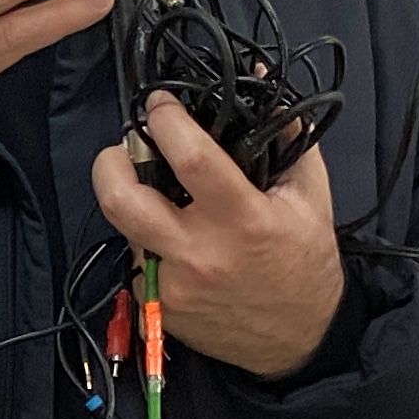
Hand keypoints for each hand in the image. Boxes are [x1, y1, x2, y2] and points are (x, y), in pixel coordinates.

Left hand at [88, 93, 346, 378]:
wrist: (301, 338)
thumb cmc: (305, 260)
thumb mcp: (310, 194)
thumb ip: (287, 135)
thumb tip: (263, 80)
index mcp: (242, 219)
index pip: (190, 158)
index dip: (166, 120)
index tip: (158, 103)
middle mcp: (200, 254)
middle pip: (121, 200)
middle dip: (109, 163)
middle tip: (122, 150)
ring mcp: (173, 286)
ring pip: (126, 229)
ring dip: (135, 205)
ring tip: (162, 200)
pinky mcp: (159, 310)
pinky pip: (138, 262)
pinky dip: (150, 244)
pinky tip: (178, 244)